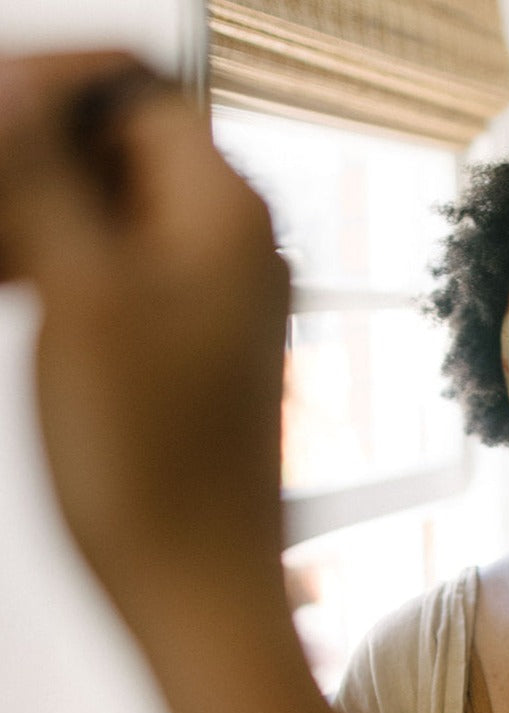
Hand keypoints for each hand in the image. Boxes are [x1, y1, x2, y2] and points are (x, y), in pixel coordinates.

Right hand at [0, 52, 289, 621]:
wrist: (197, 578)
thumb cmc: (149, 458)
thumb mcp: (80, 295)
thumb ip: (50, 176)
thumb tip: (24, 93)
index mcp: (228, 215)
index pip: (138, 100)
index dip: (55, 101)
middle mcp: (240, 249)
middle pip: (126, 157)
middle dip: (41, 164)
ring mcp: (221, 300)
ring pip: (117, 219)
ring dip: (44, 218)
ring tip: (3, 264)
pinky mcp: (196, 347)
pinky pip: (125, 276)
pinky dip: (66, 267)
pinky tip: (20, 289)